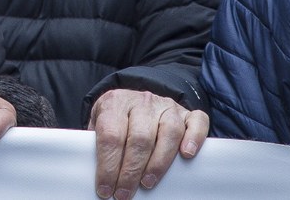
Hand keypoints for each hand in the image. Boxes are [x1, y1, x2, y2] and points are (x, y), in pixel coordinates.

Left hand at [89, 89, 207, 199]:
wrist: (133, 99)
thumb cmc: (115, 120)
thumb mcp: (99, 124)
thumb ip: (97, 144)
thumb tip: (93, 174)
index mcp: (115, 103)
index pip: (111, 135)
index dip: (108, 165)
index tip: (105, 188)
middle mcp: (142, 102)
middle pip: (139, 137)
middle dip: (130, 171)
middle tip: (124, 193)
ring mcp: (166, 106)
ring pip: (168, 132)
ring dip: (158, 162)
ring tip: (147, 183)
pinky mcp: (186, 113)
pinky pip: (197, 121)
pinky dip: (194, 137)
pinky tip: (186, 155)